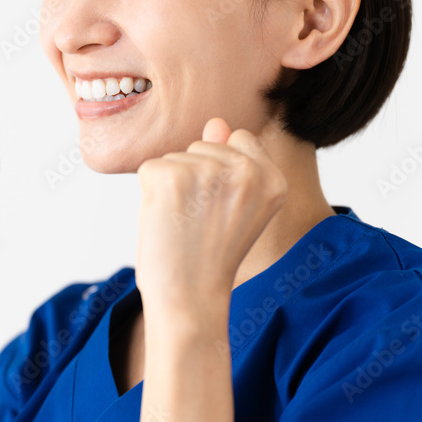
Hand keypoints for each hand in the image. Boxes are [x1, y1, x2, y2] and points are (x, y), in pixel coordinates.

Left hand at [135, 117, 286, 304]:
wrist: (190, 299)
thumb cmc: (209, 257)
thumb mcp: (234, 208)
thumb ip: (230, 161)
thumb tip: (216, 122)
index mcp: (273, 178)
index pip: (239, 140)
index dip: (219, 175)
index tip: (222, 212)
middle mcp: (246, 171)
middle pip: (201, 146)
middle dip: (191, 180)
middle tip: (199, 223)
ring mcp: (208, 171)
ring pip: (174, 158)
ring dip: (170, 190)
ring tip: (184, 225)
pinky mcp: (171, 177)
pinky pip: (150, 168)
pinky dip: (148, 196)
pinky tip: (166, 222)